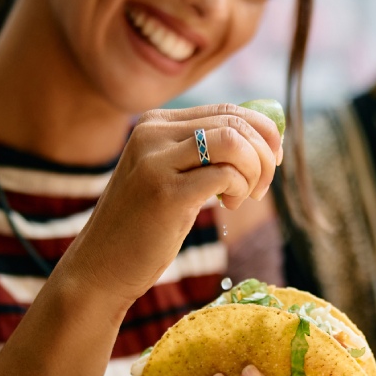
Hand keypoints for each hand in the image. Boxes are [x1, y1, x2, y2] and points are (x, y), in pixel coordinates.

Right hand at [61, 104, 282, 308]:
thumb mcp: (173, 176)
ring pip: (233, 141)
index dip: (262, 131)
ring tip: (244, 197)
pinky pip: (225, 174)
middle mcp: (152, 133)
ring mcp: (156, 161)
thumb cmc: (146, 224)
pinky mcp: (165, 193)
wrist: (102, 265)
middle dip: (264, 154)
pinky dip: (240, 189)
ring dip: (254, 170)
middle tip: (261, 187)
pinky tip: (229, 205)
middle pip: (234, 122)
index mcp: (155, 124)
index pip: (226, 109)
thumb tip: (266, 136)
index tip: (273, 160)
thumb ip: (205, 153)